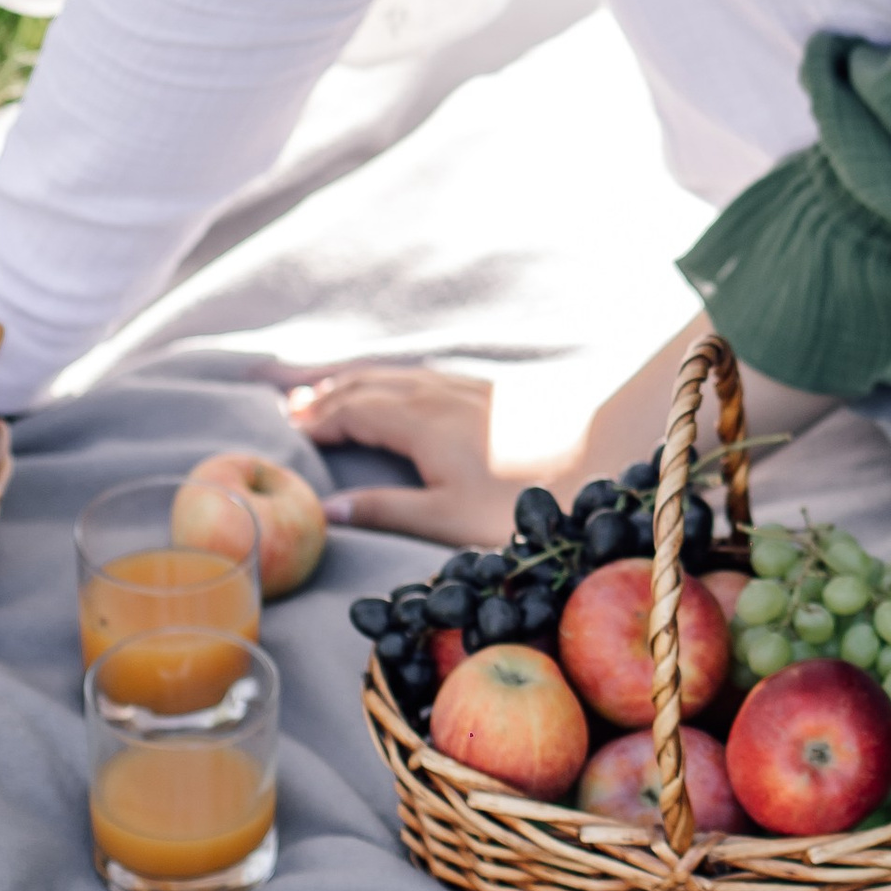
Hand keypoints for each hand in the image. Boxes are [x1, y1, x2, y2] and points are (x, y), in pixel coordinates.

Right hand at [285, 361, 527, 548]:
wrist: (604, 446)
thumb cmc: (523, 493)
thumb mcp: (447, 516)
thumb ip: (387, 509)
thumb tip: (329, 507)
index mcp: (418, 423)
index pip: (351, 412)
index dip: (317, 419)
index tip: (285, 429)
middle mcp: (436, 394)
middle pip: (368, 385)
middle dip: (326, 393)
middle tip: (289, 404)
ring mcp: (465, 386)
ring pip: (395, 375)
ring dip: (356, 380)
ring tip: (329, 389)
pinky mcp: (490, 388)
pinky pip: (422, 373)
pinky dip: (392, 377)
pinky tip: (399, 385)